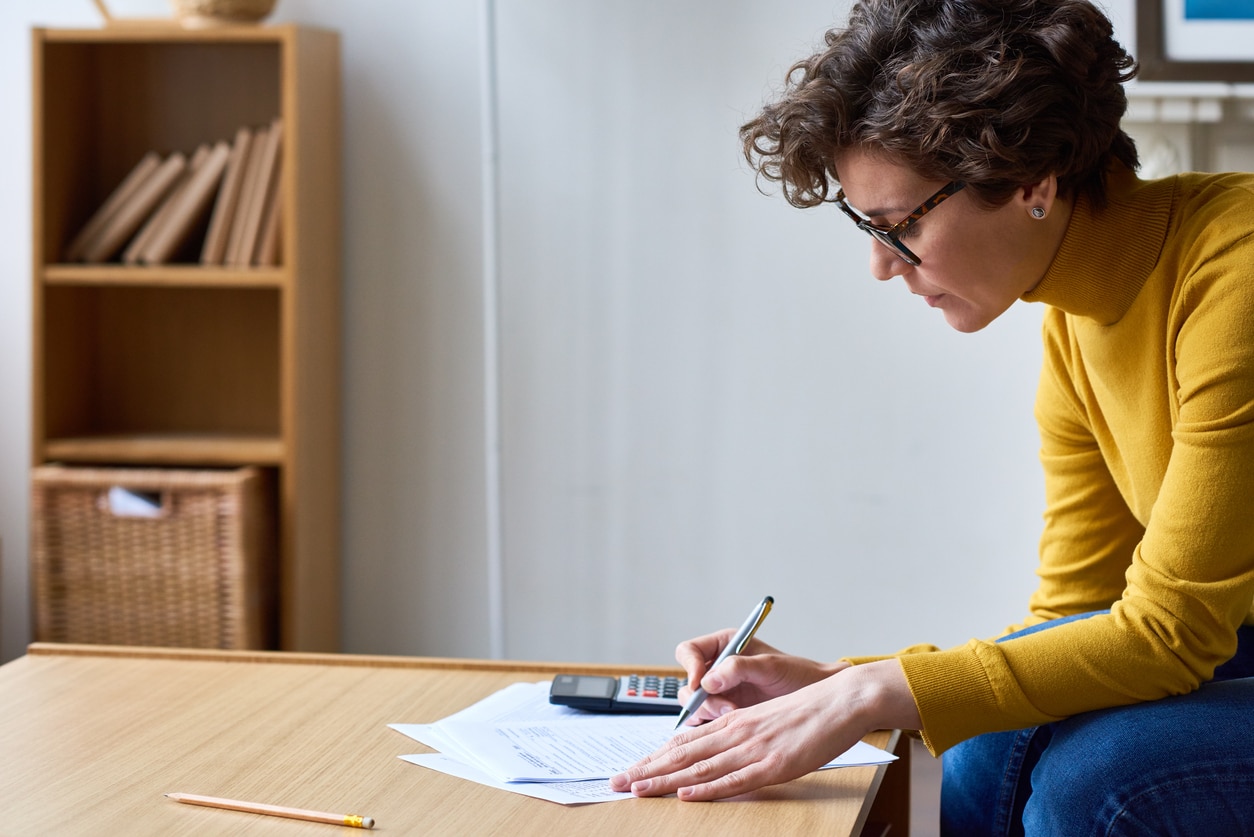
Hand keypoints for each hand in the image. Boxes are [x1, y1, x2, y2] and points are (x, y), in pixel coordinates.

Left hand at [609, 659, 919, 800]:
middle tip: (617, 783)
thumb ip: (738, 735)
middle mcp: (737, 733)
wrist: (842, 700)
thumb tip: (712, 754)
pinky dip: (709, 788)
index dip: (654, 758)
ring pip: (701, 767)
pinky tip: (688, 795)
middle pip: (683, 754)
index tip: (630, 771)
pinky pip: (736, 779)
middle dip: (647, 770)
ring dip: (666, 780)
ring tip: (638, 789)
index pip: (683, 743)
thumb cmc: (807, 712)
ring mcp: (755, 748)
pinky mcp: (775, 763)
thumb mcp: (764, 720)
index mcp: (733, 722)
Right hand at [674, 630, 842, 722]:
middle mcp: (717, 668)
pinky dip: (712, 727)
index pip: (689, 651)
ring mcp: (720, 692)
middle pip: (688, 681)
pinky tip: (731, 728)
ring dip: (708, 713)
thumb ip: (739, 667)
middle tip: (727, 708)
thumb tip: (709, 680)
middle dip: (702, 697)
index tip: (701, 683)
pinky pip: (705, 721)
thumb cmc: (798, 675)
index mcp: (724, 646)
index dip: (690, 666)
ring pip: (694, 704)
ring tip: (734, 717)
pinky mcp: (725, 713)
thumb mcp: (771, 667)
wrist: (816, 697)